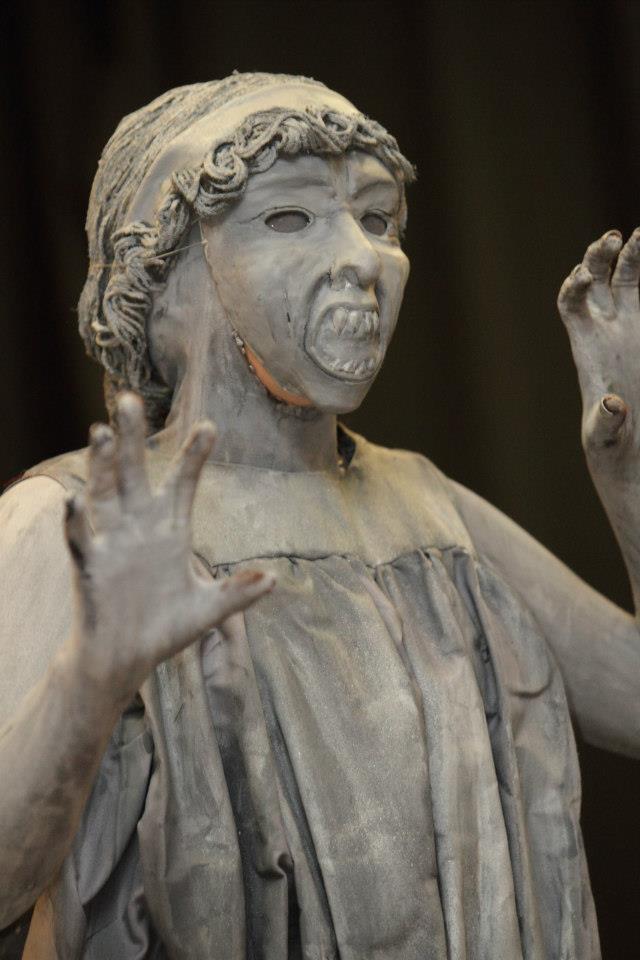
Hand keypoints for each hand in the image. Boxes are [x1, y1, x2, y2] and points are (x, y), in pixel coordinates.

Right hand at [64, 392, 273, 702]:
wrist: (125, 659)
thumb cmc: (164, 630)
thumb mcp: (209, 611)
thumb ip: (238, 593)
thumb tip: (273, 579)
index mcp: (171, 530)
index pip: (183, 483)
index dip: (194, 455)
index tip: (209, 427)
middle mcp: (140, 527)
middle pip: (136, 473)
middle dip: (134, 438)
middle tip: (129, 398)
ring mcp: (113, 542)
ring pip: (105, 494)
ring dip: (102, 465)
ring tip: (102, 432)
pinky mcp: (91, 565)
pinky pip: (81, 538)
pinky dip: (76, 520)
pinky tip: (74, 499)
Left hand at [558, 228, 639, 468]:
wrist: (629, 444)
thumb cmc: (612, 444)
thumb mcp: (607, 437)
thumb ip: (607, 423)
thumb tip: (612, 405)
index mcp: (587, 348)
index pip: (570, 306)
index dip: (573, 288)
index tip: (583, 277)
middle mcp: (602, 330)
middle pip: (592, 282)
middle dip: (597, 258)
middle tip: (611, 238)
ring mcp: (625, 326)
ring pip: (619, 279)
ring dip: (624, 255)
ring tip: (637, 234)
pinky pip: (639, 290)